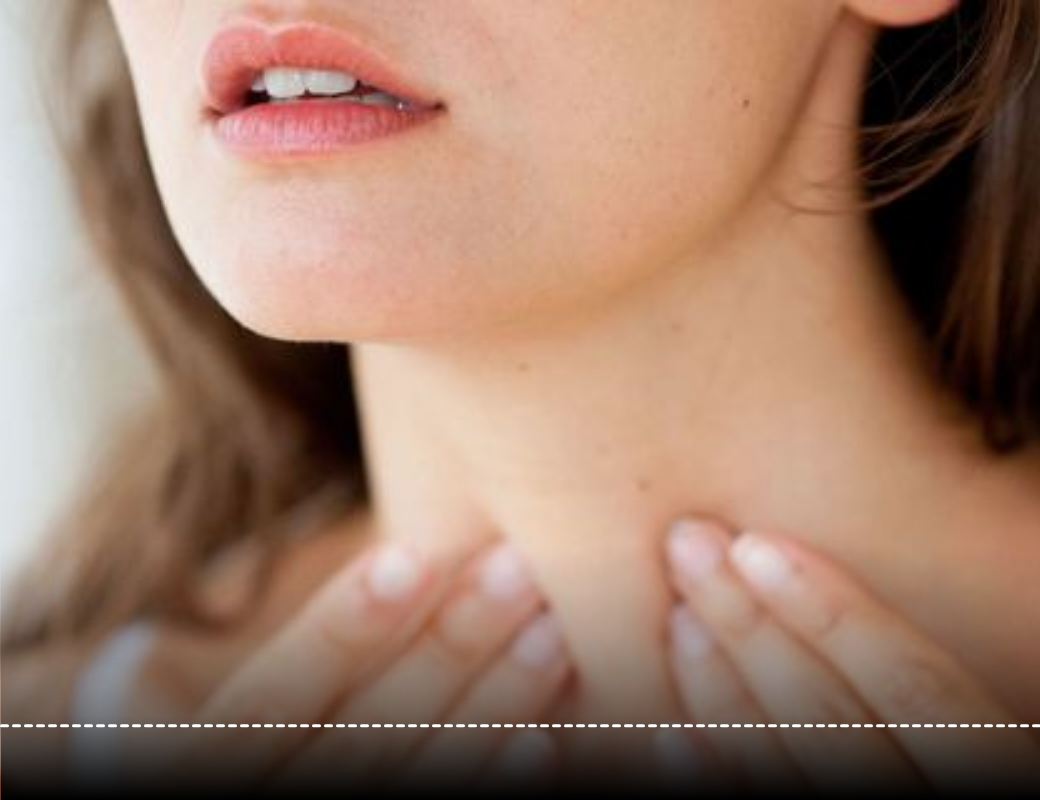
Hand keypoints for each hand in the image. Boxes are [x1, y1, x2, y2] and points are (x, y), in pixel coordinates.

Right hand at [149, 541, 565, 790]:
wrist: (231, 787)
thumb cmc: (213, 734)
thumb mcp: (170, 691)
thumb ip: (246, 654)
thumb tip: (382, 561)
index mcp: (187, 761)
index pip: (271, 698)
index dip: (341, 628)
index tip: (415, 554)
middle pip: (359, 736)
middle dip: (445, 652)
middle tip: (520, 571)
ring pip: (404, 783)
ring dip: (490, 710)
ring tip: (551, 635)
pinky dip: (488, 788)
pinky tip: (545, 744)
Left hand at [663, 517, 1039, 793]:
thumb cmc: (979, 774)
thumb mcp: (997, 755)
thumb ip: (942, 709)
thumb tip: (829, 607)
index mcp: (1013, 780)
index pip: (924, 689)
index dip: (840, 613)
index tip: (760, 543)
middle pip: (841, 721)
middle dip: (754, 628)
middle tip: (689, 548)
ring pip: (798, 773)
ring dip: (724, 694)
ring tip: (677, 617)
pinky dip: (720, 786)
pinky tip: (674, 742)